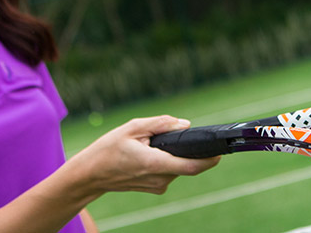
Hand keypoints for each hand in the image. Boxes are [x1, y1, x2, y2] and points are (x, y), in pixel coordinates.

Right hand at [68, 115, 219, 195]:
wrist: (90, 175)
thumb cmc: (107, 149)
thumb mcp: (132, 128)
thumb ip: (161, 124)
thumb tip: (184, 124)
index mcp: (154, 163)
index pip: (191, 166)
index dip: (209, 159)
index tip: (220, 151)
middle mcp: (159, 179)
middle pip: (186, 162)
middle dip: (186, 147)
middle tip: (173, 134)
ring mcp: (157, 186)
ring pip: (178, 166)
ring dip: (174, 153)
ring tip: (151, 143)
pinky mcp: (156, 187)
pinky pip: (170, 170)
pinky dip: (167, 159)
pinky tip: (150, 152)